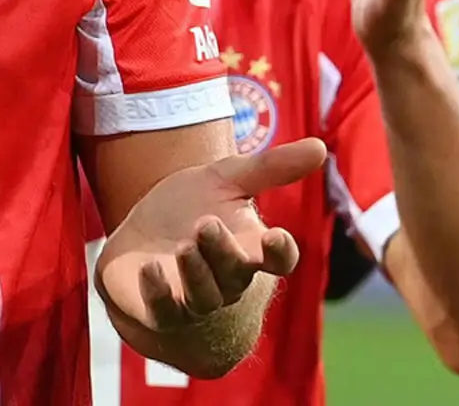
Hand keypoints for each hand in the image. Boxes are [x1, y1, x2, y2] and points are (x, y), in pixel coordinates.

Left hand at [97, 139, 324, 330]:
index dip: (280, 252)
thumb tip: (320, 146)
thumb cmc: (189, 207)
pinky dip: (159, 293)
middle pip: (236, 274)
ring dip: (196, 273)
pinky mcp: (159, 310)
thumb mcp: (225, 179)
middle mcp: (227, 279)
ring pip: (205, 297)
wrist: (138, 236)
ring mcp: (194, 299)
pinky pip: (164, 311)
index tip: (275, 235)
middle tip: (206, 224)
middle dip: (223, 250)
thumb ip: (270, 167)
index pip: (278, 259)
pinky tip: (150, 269)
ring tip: (184, 246)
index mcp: (250, 248)